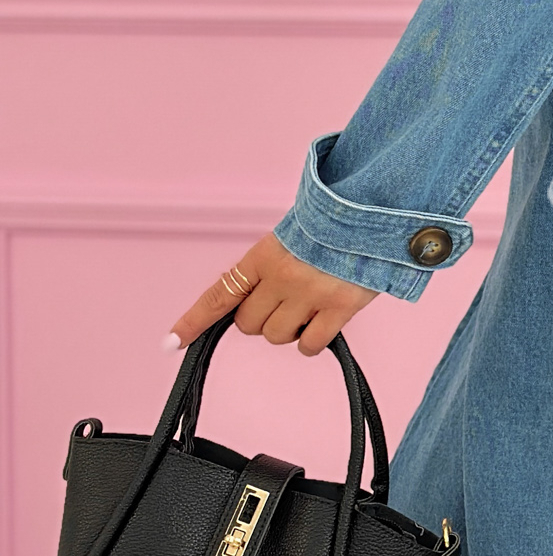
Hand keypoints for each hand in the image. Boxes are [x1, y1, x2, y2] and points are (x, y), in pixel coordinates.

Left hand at [167, 233, 379, 358]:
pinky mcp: (340, 308)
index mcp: (265, 254)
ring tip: (308, 307)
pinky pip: (309, 345)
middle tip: (283, 303)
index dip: (193, 322)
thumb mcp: (292, 233)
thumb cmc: (334, 221)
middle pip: (248, 324)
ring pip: (277, 336)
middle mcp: (282, 277)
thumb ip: (267, 265)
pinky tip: (321, 326)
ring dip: (287, 330)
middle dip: (260, 319)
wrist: (378, 210)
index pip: (219, 294)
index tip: (171, 343)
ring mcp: (310, 294)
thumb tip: (249, 299)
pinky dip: (310, 342)